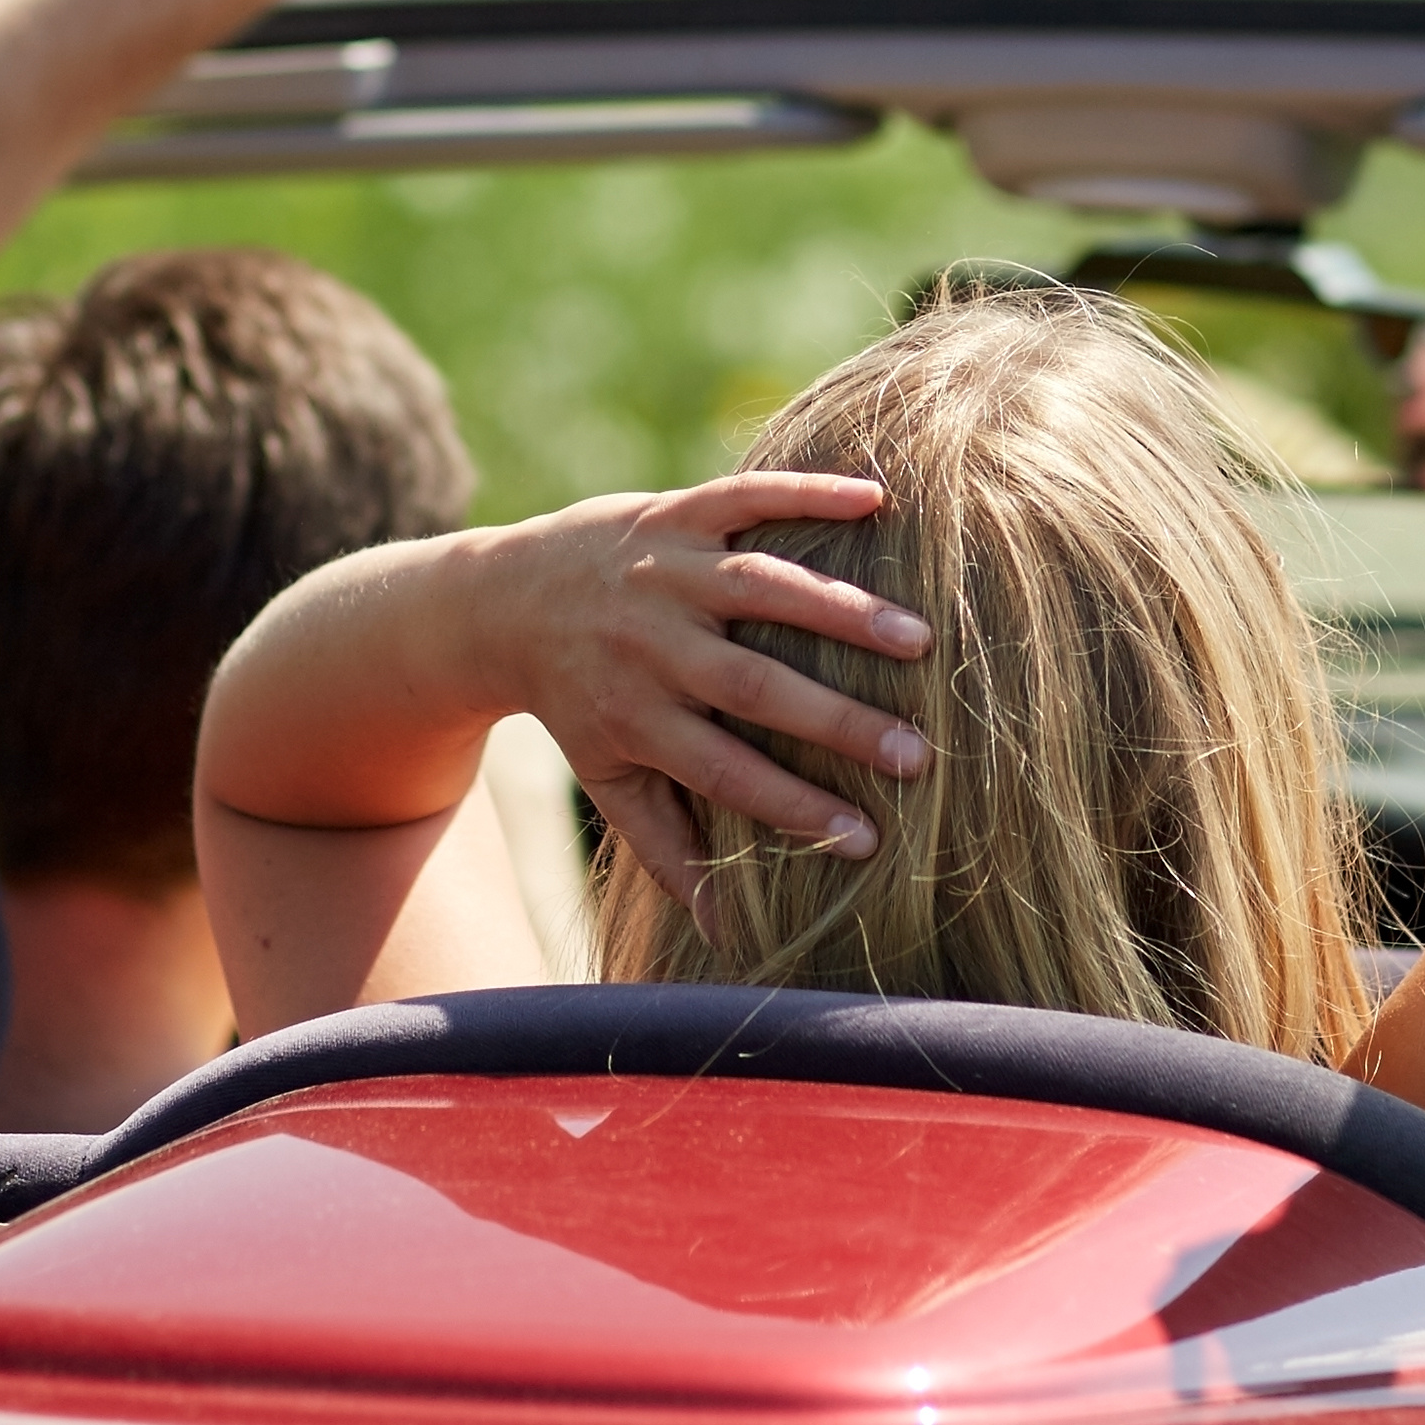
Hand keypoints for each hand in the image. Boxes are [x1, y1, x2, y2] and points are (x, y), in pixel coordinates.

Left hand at [452, 470, 930, 884]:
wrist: (504, 599)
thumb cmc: (580, 703)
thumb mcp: (608, 780)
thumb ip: (668, 850)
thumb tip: (726, 931)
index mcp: (638, 717)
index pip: (725, 771)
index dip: (792, 806)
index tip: (867, 837)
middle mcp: (650, 644)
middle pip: (751, 687)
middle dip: (835, 722)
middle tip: (917, 754)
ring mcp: (664, 572)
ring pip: (759, 588)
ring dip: (841, 610)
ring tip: (919, 640)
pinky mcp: (673, 512)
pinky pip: (744, 497)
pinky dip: (807, 494)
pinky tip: (878, 501)